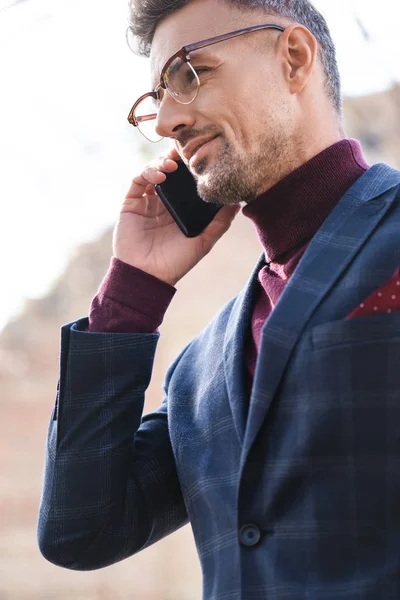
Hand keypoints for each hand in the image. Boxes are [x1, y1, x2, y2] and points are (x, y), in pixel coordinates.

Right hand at [113, 147, 239, 285]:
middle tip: (186, 149)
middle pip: (171, 171)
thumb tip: (238, 202)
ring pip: (154, 170)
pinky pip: (138, 180)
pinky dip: (148, 172)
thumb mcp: (204, 242)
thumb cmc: (176, 263)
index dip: (193, 167)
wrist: (148, 276)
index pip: (187, 181)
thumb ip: (220, 223)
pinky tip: (161, 175)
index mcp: (181, 209)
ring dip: (162, 162)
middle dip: (177, 158)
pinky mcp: (131, 203)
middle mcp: (164, 202)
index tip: (203, 154)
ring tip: (173, 164)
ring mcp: (146, 201)